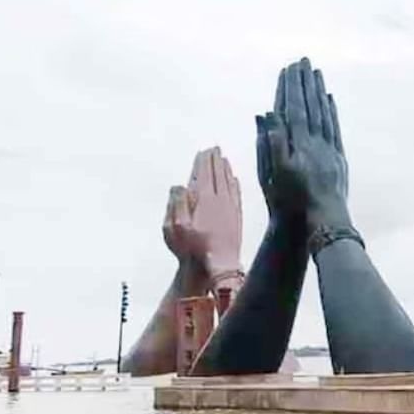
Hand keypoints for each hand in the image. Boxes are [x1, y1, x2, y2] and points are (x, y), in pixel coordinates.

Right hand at [162, 147, 243, 281]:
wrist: (220, 264)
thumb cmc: (194, 249)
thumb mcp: (176, 227)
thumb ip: (177, 203)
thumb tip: (180, 185)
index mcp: (205, 200)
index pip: (204, 175)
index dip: (203, 162)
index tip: (204, 151)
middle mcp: (221, 200)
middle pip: (218, 175)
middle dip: (215, 161)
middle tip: (215, 149)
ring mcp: (231, 208)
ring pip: (229, 182)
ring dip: (225, 169)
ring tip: (224, 159)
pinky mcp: (237, 217)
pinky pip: (237, 194)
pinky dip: (235, 184)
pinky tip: (235, 180)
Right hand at [255, 57, 351, 231]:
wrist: (323, 218)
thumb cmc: (293, 199)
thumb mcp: (275, 173)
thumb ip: (272, 143)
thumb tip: (268, 114)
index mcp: (300, 143)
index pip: (295, 108)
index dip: (291, 87)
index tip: (289, 69)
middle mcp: (317, 141)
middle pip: (311, 105)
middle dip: (305, 82)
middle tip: (304, 61)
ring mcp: (329, 148)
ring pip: (325, 113)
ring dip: (319, 91)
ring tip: (316, 73)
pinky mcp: (338, 157)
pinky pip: (335, 127)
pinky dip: (332, 111)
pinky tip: (330, 99)